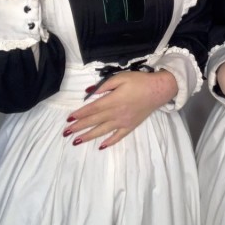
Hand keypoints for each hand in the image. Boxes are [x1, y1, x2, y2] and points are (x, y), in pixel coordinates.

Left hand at [63, 69, 177, 148]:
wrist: (158, 90)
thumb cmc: (139, 81)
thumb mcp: (121, 77)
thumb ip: (105, 85)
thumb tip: (89, 92)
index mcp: (112, 100)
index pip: (92, 109)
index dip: (79, 114)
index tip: (68, 119)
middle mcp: (116, 113)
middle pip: (94, 121)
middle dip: (78, 127)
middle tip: (66, 133)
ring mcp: (123, 122)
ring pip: (102, 131)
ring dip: (88, 136)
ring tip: (76, 142)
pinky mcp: (130, 126)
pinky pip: (118, 137)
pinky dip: (109, 142)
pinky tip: (100, 146)